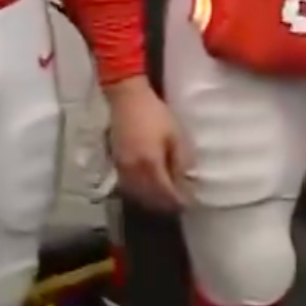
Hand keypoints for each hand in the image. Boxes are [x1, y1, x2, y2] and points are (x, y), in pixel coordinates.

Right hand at [104, 77, 189, 210]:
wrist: (127, 99)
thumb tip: (189, 180)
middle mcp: (134, 171)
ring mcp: (122, 168)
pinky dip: (139, 194)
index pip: (165, 193)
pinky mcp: (116, 163)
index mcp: (151, 164)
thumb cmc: (155, 114)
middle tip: (179, 206)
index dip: (178, 201)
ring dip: (151, 202)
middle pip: (150, 198)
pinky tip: (148, 191)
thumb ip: (182, 160)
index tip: (189, 204)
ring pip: (137, 195)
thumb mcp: (175, 135)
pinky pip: (127, 187)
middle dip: (165, 205)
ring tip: (165, 202)